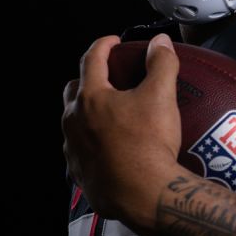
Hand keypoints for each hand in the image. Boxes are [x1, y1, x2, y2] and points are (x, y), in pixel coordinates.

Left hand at [61, 33, 183, 227]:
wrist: (142, 192)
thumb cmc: (149, 143)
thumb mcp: (161, 97)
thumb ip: (161, 64)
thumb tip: (161, 43)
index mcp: (91, 97)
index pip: (92, 59)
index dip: (104, 45)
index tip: (114, 42)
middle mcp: (74, 120)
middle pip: (74, 90)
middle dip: (88, 80)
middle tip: (109, 80)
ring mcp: (73, 148)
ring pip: (74, 122)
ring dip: (88, 113)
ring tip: (111, 115)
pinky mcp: (79, 172)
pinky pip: (80, 150)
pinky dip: (91, 142)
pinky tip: (110, 146)